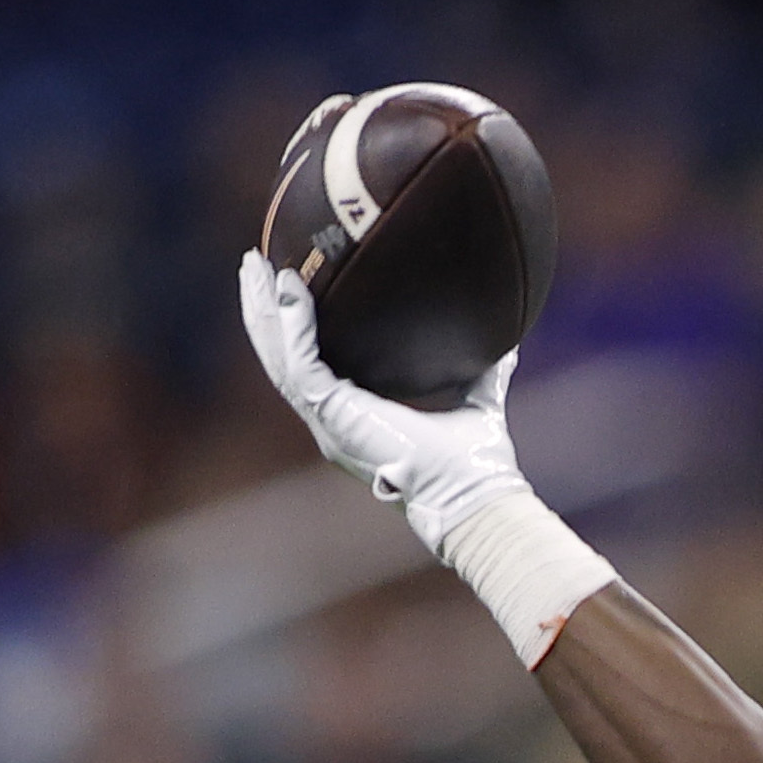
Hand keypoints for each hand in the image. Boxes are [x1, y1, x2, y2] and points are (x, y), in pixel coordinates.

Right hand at [235, 251, 533, 563]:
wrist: (472, 496)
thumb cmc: (476, 466)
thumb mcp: (478, 404)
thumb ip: (486, 376)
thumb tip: (509, 345)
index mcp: (354, 421)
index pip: (310, 368)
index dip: (295, 331)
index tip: (289, 288)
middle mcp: (331, 422)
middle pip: (282, 358)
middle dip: (266, 312)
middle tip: (254, 265)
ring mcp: (327, 422)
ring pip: (279, 358)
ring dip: (265, 311)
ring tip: (254, 268)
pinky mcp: (333, 415)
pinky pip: (301, 363)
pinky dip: (294, 325)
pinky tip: (290, 289)